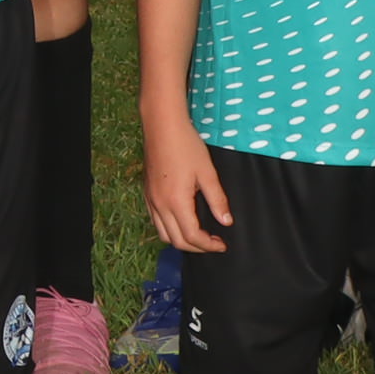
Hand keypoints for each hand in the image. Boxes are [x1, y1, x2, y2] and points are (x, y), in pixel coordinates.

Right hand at [144, 126, 232, 255]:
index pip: (192, 237)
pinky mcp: (147, 193)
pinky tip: (182, 220)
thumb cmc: (186, 146)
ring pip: (163, 234)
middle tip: (214, 242)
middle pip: (176, 241)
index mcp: (176, 202)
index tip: (222, 244)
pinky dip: (170, 229)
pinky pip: (156, 221)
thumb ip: (217, 199)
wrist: (162, 126)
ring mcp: (151, 200)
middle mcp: (160, 205)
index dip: (209, 245)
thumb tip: (226, 221)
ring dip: (181, 240)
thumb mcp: (207, 173)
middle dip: (197, 248)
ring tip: (199, 235)